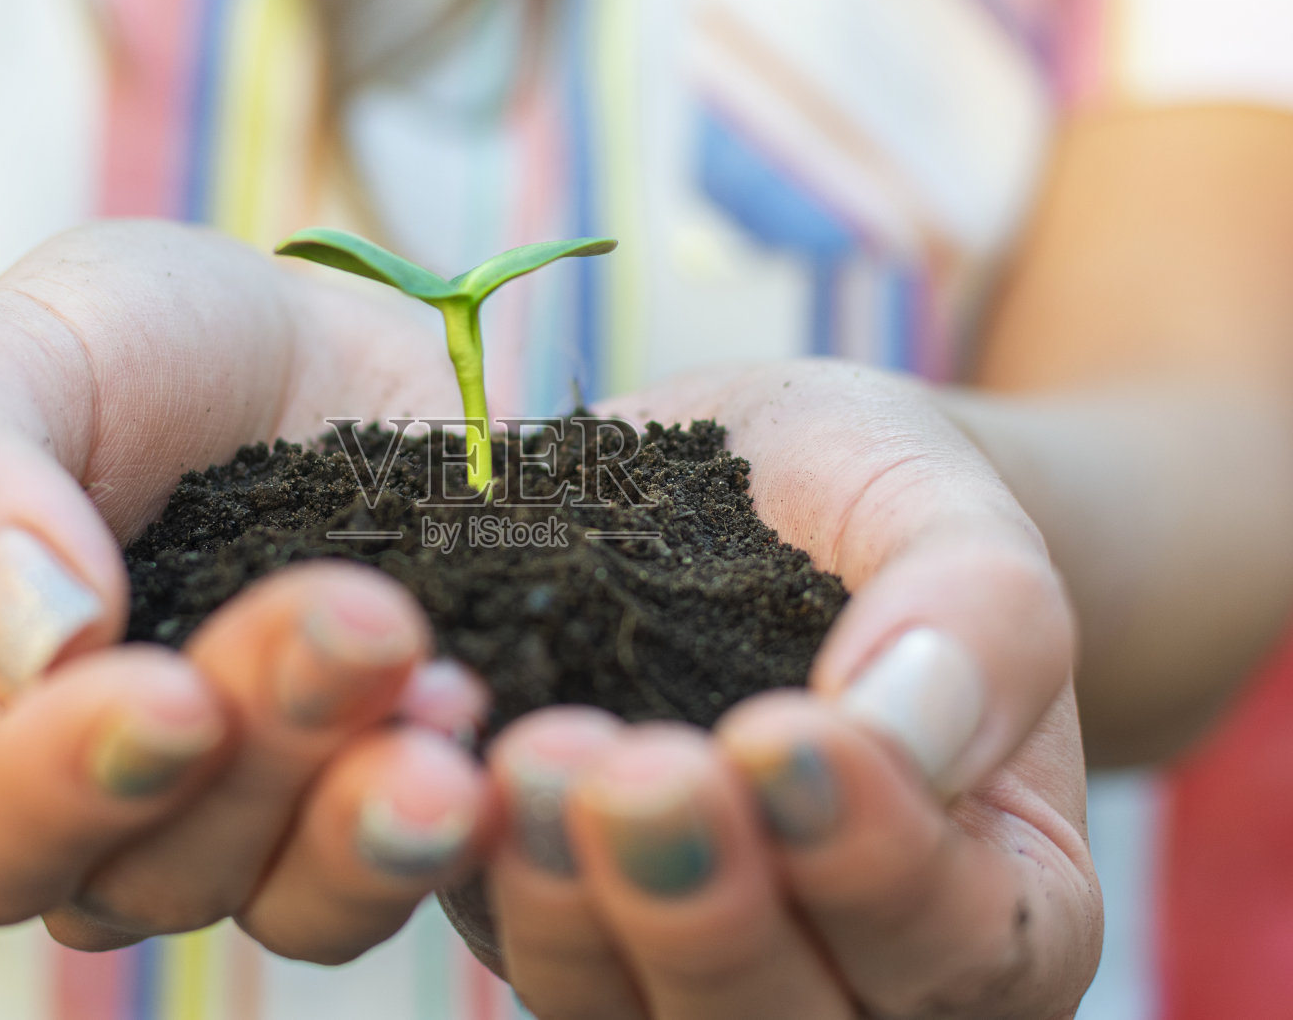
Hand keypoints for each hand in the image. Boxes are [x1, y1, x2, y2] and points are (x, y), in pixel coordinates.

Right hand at [0, 220, 497, 958]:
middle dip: (266, 756)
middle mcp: (110, 812)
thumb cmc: (116, 352)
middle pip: (159, 872)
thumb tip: (37, 645)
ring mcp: (264, 817)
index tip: (170, 697)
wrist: (293, 344)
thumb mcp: (2, 363)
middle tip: (364, 626)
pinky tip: (513, 719)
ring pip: (303, 898)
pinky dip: (481, 805)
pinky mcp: (391, 783)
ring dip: (377, 819)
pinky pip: (432, 854)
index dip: (55, 794)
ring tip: (452, 699)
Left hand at [447, 361, 1099, 1018]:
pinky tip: (454, 782)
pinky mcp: (568, 921)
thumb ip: (976, 611)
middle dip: (708, 912)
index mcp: (1001, 899)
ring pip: (633, 1016)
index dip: (876, 860)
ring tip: (530, 767)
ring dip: (577, 913)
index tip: (783, 737)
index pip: (968, 940)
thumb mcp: (943, 507)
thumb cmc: (869, 503)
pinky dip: (489, 884)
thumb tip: (905, 727)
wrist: (740, 488)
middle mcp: (853, 971)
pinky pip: (530, 950)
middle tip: (639, 777)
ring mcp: (691, 960)